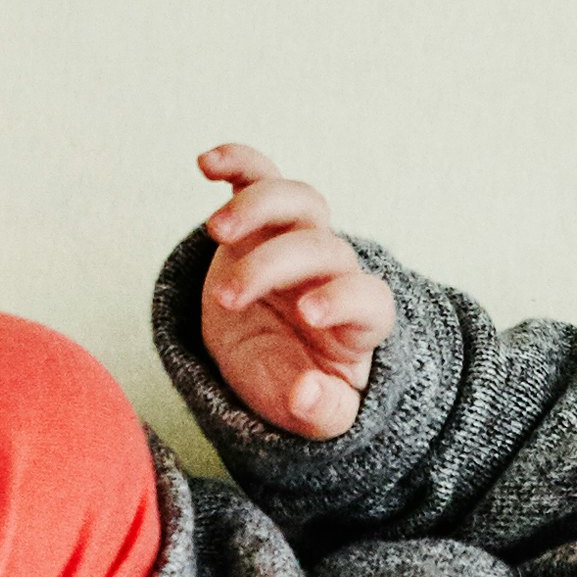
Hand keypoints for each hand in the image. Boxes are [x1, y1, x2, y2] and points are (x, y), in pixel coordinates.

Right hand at [195, 144, 393, 441]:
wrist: (260, 355)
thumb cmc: (290, 382)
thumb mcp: (309, 414)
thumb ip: (319, 413)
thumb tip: (307, 395)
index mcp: (355, 323)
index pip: (370, 298)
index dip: (345, 298)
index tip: (307, 314)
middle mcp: (333, 272)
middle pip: (321, 247)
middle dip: (272, 267)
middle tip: (228, 299)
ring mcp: (298, 238)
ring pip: (300, 200)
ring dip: (261, 206)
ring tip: (218, 230)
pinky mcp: (262, 219)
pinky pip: (260, 176)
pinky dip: (239, 162)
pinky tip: (207, 163)